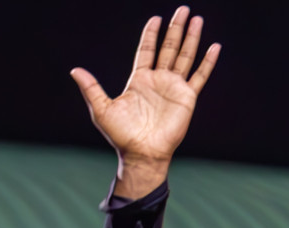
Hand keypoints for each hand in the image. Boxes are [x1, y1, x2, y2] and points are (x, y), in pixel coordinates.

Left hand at [71, 7, 219, 196]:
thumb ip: (91, 88)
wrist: (141, 152)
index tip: (155, 19)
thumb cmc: (121, 134)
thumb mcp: (102, 109)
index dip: (150, 35)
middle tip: (182, 9)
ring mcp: (174, 87)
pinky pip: (200, 76)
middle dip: (175, 29)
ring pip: (185, 56)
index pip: (146, 51)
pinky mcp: (187, 97)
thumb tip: (74, 70)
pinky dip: (208, 62)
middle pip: (168, 48)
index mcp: (139, 81)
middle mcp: (158, 80)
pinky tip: (214, 47)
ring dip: (191, 38)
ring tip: (197, 19)